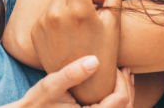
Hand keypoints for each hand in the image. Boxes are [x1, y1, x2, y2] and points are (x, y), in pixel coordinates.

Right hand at [10, 56, 132, 107]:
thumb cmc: (35, 104)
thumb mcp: (50, 86)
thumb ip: (72, 74)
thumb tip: (96, 60)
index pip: (119, 100)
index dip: (122, 81)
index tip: (114, 65)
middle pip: (125, 107)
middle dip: (128, 87)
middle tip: (125, 69)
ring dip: (126, 95)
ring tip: (124, 77)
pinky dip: (118, 102)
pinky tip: (113, 89)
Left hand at [32, 0, 125, 104]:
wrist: (82, 85)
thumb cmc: (104, 53)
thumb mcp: (112, 22)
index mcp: (77, 9)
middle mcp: (56, 13)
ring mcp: (43, 22)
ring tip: (92, 1)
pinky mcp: (35, 31)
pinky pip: (49, 8)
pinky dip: (62, 6)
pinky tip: (75, 18)